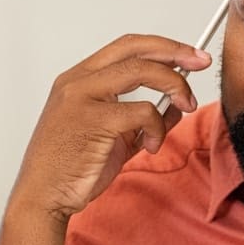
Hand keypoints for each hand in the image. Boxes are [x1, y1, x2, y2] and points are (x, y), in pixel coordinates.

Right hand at [11, 34, 211, 222]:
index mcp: (78, 80)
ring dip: (174, 87)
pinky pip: (143, 111)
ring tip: (185, 107)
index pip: (126, 48)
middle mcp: (78, 81)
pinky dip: (158, 127)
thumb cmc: (71, 170)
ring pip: (142, 71)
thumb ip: (142, 120)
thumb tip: (175, 105)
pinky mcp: (93, 119)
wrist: (43, 197)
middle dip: (175, 52)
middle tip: (200, 63)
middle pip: (135, 49)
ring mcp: (83, 97)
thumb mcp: (115, 139)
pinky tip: (151, 146)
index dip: (162, 47)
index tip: (189, 55)